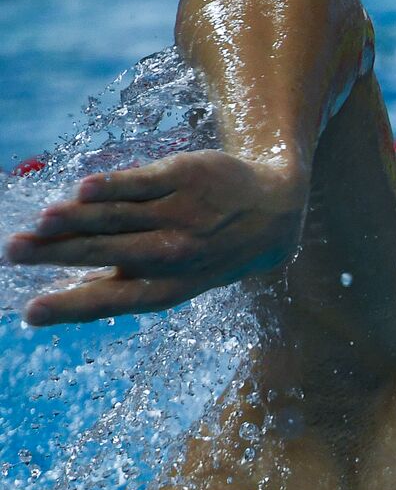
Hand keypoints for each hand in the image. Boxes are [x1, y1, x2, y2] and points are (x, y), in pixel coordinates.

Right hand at [5, 150, 307, 325]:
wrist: (274, 211)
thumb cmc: (205, 249)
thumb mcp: (177, 278)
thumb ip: (121, 284)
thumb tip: (55, 303)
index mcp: (170, 286)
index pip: (114, 299)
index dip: (73, 306)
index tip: (31, 313)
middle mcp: (177, 253)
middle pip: (108, 252)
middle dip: (59, 253)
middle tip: (14, 250)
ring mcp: (184, 214)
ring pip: (121, 216)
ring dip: (79, 218)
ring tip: (41, 221)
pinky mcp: (188, 177)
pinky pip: (143, 182)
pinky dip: (113, 186)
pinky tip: (83, 189)